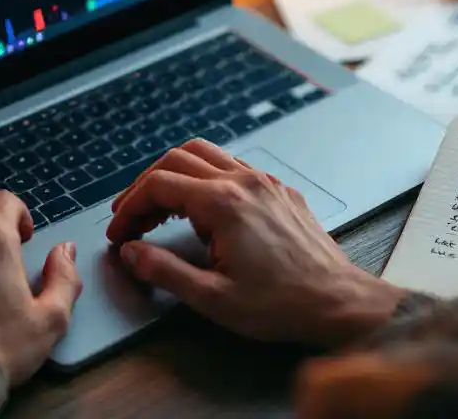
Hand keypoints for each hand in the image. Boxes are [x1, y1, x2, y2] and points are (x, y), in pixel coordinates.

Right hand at [107, 140, 403, 346]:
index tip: (119, 232)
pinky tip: (201, 205)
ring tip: (159, 206)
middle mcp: (242, 181)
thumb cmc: (282, 305)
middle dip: (145, 185)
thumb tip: (132, 253)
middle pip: (176, 159)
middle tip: (130, 216)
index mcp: (223, 203)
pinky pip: (232, 165)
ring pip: (205, 153)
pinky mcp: (278, 189)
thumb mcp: (213, 298)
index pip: (158, 185)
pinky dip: (205, 176)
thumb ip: (164, 271)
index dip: (129, 207)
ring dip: (174, 173)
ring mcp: (263, 181)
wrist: (338, 303)